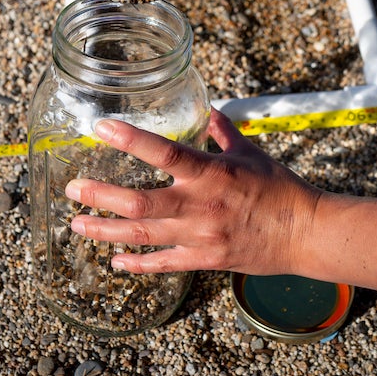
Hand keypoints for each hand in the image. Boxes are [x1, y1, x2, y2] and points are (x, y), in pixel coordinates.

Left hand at [64, 108, 321, 274]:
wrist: (305, 233)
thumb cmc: (280, 189)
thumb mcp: (250, 153)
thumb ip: (222, 133)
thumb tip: (209, 111)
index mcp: (210, 173)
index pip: (164, 152)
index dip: (130, 139)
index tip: (101, 128)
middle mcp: (199, 205)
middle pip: (138, 203)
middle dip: (100, 196)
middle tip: (72, 188)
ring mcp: (199, 236)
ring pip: (142, 236)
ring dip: (105, 231)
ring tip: (76, 224)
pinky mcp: (204, 260)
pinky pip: (163, 264)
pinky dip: (137, 263)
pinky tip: (115, 261)